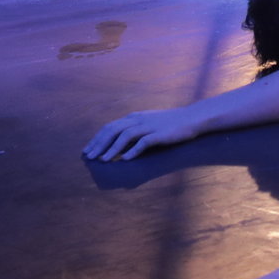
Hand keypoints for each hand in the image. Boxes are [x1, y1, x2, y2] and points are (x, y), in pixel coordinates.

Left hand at [84, 107, 201, 161]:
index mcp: (134, 117)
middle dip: (99, 144)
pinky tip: (125, 160)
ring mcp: (148, 126)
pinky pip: (143, 142)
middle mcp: (138, 119)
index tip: (87, 150)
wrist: (191, 118)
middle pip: (113, 130)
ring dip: (112, 148)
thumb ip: (135, 132)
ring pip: (125, 136)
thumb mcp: (148, 124)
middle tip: (89, 158)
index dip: (97, 139)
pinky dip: (132, 151)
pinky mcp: (159, 134)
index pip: (109, 127)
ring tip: (103, 161)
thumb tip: (121, 148)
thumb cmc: (169, 124)